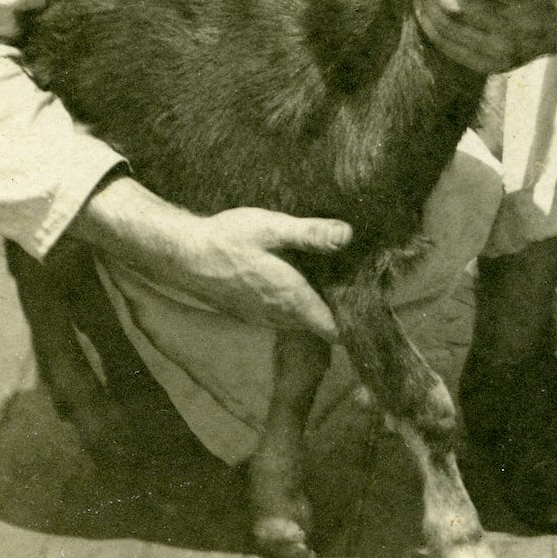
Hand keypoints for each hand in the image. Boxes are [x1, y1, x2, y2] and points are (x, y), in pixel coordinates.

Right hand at [73, 175, 348, 338]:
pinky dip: (302, 302)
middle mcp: (282, 316)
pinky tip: (306, 275)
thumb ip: (311, 234)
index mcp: (293, 299)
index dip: (357, 320)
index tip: (375, 299)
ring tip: (339, 274)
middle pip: (324, 326)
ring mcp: (266, 318)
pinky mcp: (255, 312)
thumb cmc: (228, 239)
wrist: (182, 255)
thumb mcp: (272, 228)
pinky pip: (288, 315)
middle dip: (344, 308)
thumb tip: (349, 235)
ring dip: (322, 304)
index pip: (335, 328)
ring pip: (306, 320)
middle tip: (364, 278)